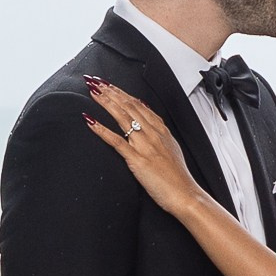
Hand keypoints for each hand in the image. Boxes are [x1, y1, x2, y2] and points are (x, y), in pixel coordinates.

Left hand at [85, 78, 199, 217]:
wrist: (185, 194)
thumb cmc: (178, 176)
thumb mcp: (171, 148)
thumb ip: (159, 132)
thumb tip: (148, 118)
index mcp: (160, 130)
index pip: (138, 104)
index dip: (121, 92)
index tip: (108, 84)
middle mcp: (152, 133)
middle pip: (128, 106)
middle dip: (110, 92)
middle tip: (95, 81)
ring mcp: (144, 145)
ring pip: (122, 117)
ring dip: (105, 102)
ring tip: (92, 92)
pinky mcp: (137, 160)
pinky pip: (116, 141)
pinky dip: (101, 129)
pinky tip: (90, 121)